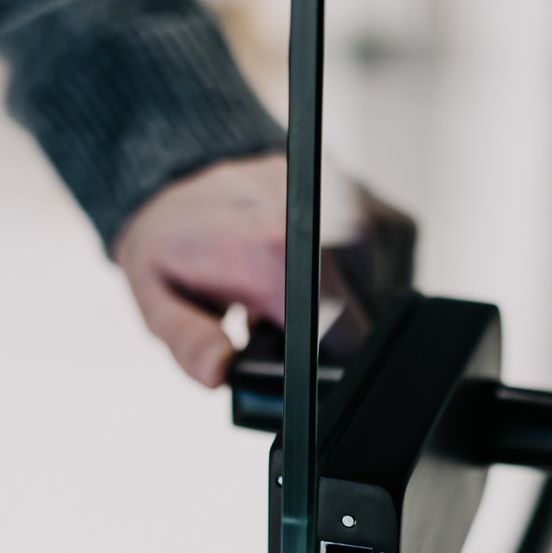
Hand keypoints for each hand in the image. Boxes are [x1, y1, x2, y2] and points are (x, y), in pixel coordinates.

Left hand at [113, 154, 413, 387]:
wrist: (200, 182)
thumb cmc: (181, 241)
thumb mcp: (159, 298)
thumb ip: (189, 341)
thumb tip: (217, 369)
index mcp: (273, 247)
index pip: (338, 340)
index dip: (322, 370)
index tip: (291, 363)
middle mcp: (333, 222)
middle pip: (361, 330)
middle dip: (325, 342)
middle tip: (274, 318)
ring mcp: (368, 217)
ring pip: (377, 308)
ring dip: (342, 313)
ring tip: (294, 291)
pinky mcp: (391, 219)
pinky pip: (392, 281)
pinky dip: (358, 288)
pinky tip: (323, 273)